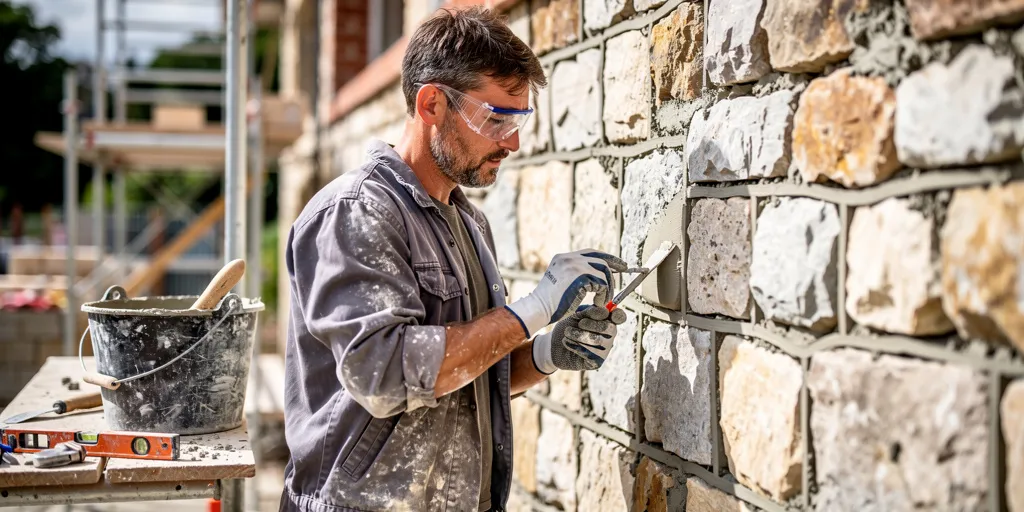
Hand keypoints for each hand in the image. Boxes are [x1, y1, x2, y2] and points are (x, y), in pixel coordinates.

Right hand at [504, 250, 626, 336]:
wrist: (538, 309)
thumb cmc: (549, 303)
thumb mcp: (562, 283)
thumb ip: (576, 277)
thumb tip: (597, 279)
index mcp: (563, 258)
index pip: (590, 252)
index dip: (606, 257)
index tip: (617, 264)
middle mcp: (569, 258)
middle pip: (600, 258)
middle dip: (615, 265)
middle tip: (625, 271)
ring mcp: (574, 265)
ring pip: (604, 271)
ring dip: (608, 286)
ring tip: (604, 299)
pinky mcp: (580, 276)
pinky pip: (602, 283)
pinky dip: (604, 294)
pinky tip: (598, 303)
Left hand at [531, 305, 628, 373]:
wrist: (553, 344)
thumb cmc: (568, 326)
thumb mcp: (577, 315)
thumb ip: (590, 311)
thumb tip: (604, 311)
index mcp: (607, 320)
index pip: (619, 317)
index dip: (618, 314)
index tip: (606, 312)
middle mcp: (609, 336)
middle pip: (609, 328)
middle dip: (592, 324)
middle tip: (579, 323)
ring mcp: (604, 350)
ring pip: (597, 340)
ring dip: (580, 334)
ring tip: (567, 332)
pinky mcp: (596, 362)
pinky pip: (590, 353)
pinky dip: (576, 345)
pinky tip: (566, 341)